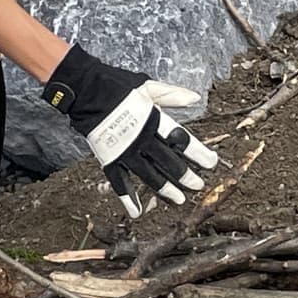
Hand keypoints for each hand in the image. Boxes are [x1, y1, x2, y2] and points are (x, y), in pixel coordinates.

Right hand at [42, 45, 218, 217]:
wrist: (85, 90)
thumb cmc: (117, 87)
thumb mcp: (148, 86)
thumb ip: (172, 95)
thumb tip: (195, 98)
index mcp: (154, 120)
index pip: (182, 140)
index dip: (199, 153)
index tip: (212, 162)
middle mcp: (142, 139)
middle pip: (169, 162)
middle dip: (186, 176)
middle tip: (198, 185)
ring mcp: (124, 151)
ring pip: (150, 176)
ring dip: (166, 190)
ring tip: (179, 200)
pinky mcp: (108, 159)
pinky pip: (119, 183)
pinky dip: (127, 198)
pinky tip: (136, 211)